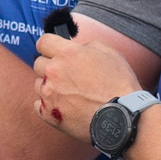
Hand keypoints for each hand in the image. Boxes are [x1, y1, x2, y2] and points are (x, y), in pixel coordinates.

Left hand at [32, 27, 139, 144]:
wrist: (122, 117)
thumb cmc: (119, 85)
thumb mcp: (110, 54)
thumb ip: (88, 46)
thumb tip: (79, 48)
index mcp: (67, 53)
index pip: (43, 42)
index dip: (50, 46)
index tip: (54, 51)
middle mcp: (53, 72)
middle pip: (38, 63)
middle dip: (51, 66)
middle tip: (67, 75)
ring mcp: (48, 94)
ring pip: (39, 85)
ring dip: (50, 86)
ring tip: (69, 94)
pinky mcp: (48, 114)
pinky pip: (38, 105)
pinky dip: (49, 105)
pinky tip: (64, 106)